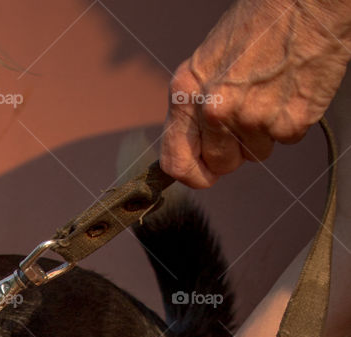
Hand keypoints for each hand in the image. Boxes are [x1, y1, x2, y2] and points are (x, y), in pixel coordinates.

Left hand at [161, 0, 350, 187]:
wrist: (305, 1)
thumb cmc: (258, 22)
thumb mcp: (209, 61)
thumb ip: (198, 104)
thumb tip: (196, 143)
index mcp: (187, 94)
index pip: (177, 163)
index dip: (194, 174)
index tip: (206, 172)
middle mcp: (215, 111)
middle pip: (221, 164)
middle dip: (235, 150)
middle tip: (248, 115)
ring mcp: (252, 119)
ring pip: (256, 154)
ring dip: (265, 132)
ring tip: (271, 91)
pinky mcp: (288, 122)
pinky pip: (286, 140)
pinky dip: (291, 120)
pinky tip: (291, 88)